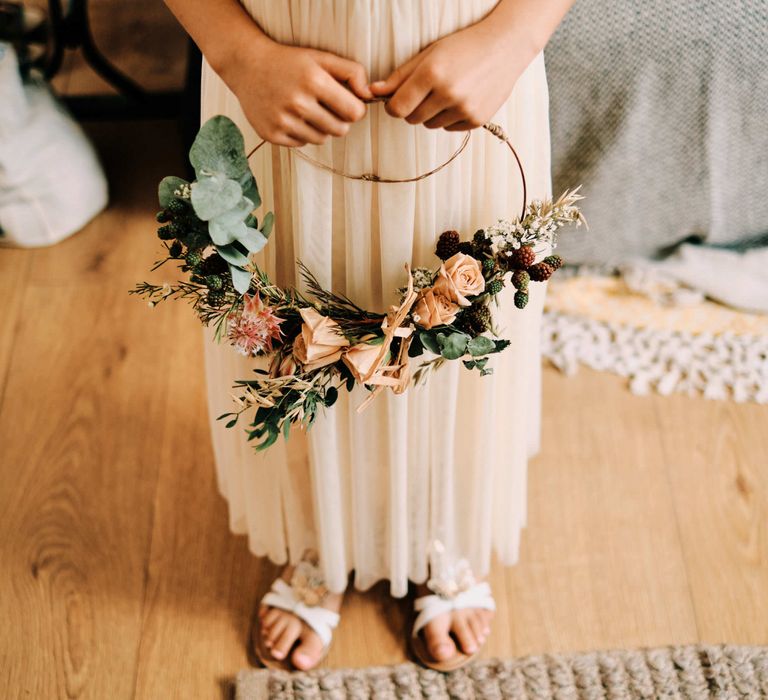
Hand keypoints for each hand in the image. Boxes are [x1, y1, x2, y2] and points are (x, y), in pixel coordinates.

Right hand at [222, 39, 373, 145]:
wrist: (247, 67)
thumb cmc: (289, 62)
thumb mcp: (321, 58)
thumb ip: (352, 72)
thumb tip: (369, 95)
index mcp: (314, 81)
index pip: (354, 113)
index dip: (355, 109)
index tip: (347, 103)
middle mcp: (297, 103)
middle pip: (340, 130)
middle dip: (339, 120)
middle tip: (327, 108)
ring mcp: (283, 121)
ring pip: (322, 139)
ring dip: (321, 128)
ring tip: (308, 110)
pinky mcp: (272, 135)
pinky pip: (302, 143)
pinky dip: (302, 133)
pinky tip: (292, 117)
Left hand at [370, 20, 535, 130]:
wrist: (506, 47)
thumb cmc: (464, 46)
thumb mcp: (429, 54)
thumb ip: (400, 76)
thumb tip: (374, 91)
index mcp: (432, 73)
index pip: (397, 108)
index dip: (393, 106)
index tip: (396, 100)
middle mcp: (448, 93)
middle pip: (412, 119)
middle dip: (413, 109)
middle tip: (425, 92)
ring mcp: (464, 109)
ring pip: (430, 125)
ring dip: (432, 114)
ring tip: (446, 92)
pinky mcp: (476, 120)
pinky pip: (449, 128)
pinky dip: (450, 118)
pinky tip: (461, 98)